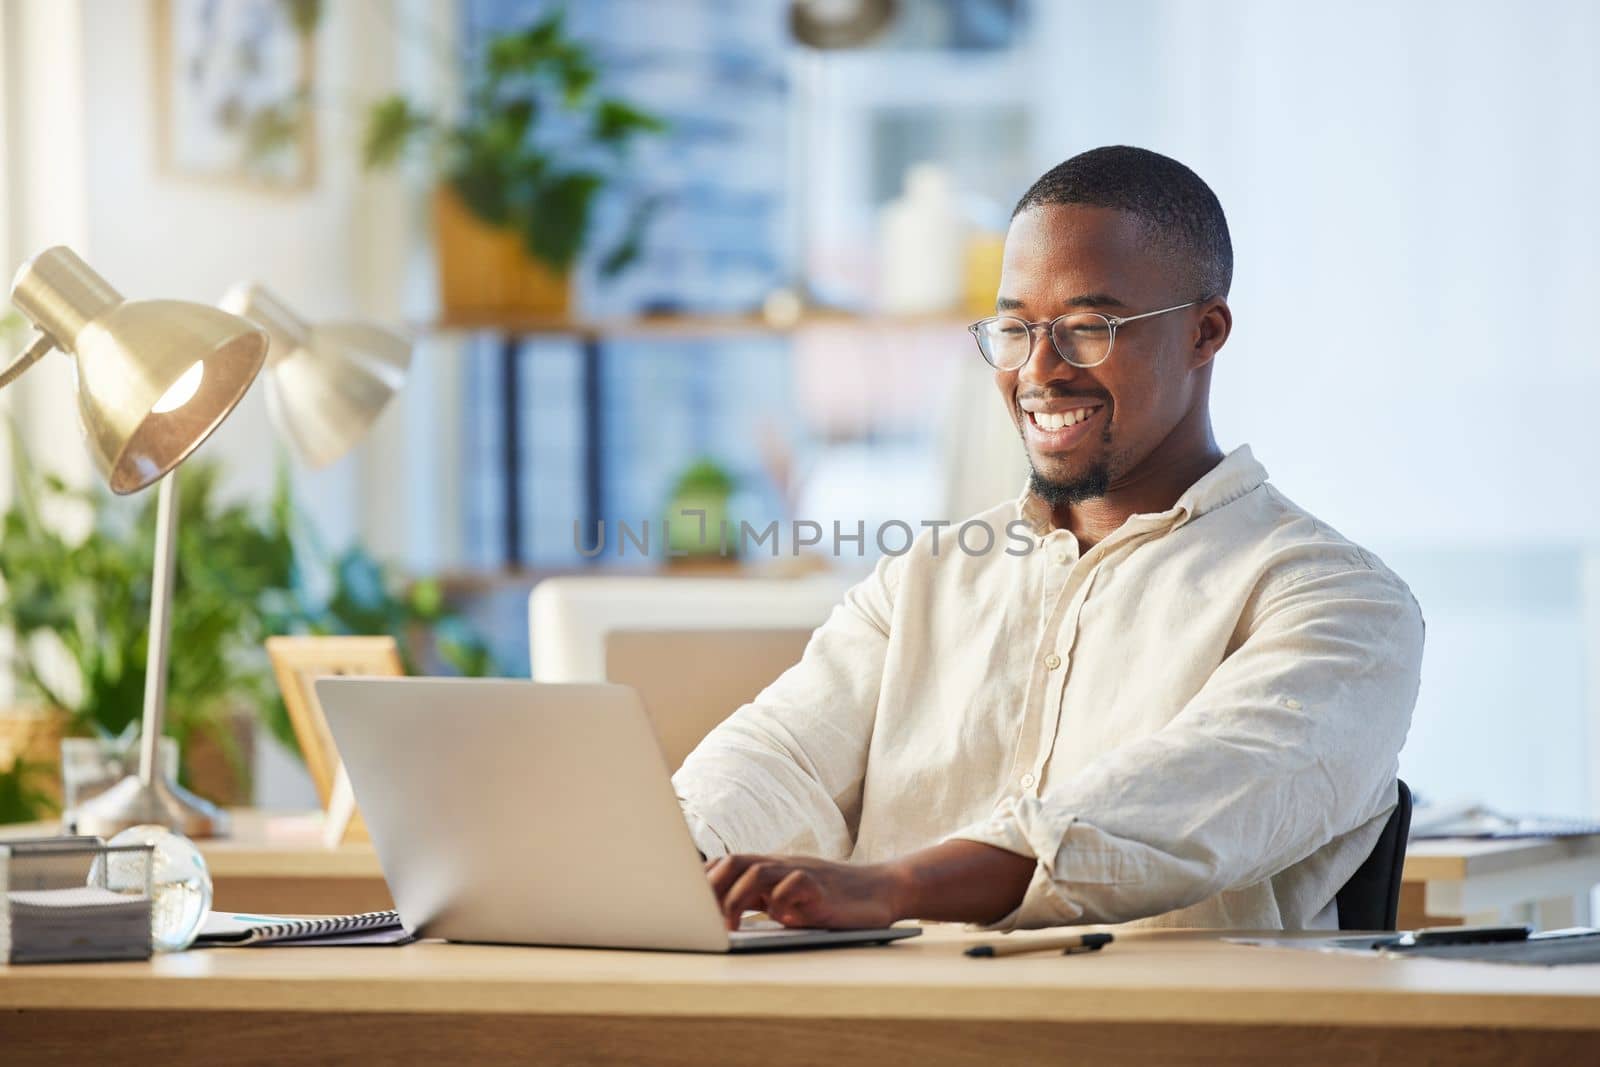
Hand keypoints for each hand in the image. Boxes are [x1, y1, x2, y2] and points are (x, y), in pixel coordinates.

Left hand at [704, 853, 907, 930]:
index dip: (702, 880)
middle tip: (698, 918)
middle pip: (735, 862)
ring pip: (757, 871)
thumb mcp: (790, 900)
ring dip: (736, 898)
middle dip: (711, 887)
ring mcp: (801, 873)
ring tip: (728, 927)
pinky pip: (794, 885)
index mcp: (770, 869)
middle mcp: (782, 866)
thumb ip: (761, 901)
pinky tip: (778, 918)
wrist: (882, 891)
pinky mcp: (822, 886)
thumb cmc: (832, 900)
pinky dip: (779, 901)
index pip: (727, 864)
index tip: (682, 903)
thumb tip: (722, 916)